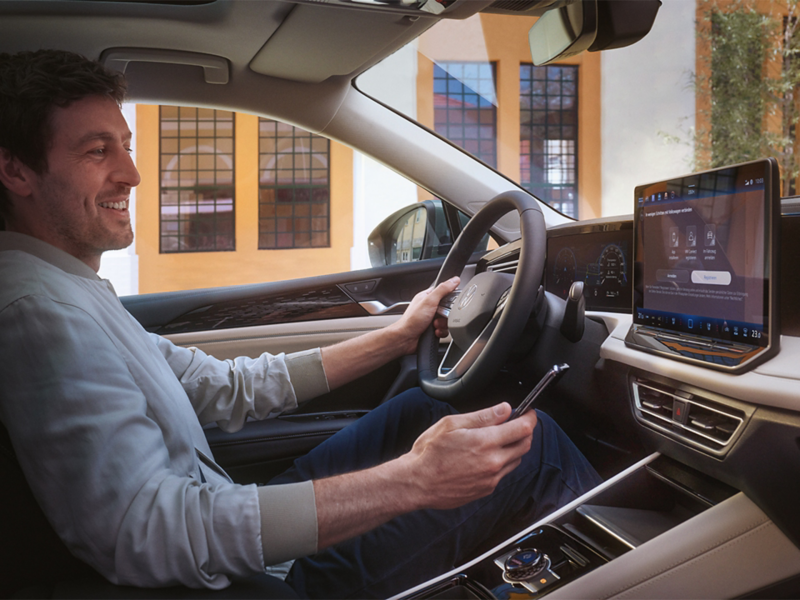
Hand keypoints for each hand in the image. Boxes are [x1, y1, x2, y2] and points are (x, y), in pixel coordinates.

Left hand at [392, 276, 459, 353]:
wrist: (405, 339)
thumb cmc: (412, 320)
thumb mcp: (429, 301)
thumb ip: (443, 289)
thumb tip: (454, 280)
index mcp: (427, 297)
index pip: (443, 291)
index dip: (450, 295)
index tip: (452, 300)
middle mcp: (429, 307)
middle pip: (448, 308)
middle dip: (446, 314)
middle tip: (439, 315)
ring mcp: (431, 319)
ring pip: (447, 320)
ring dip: (442, 324)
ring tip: (434, 325)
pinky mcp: (433, 330)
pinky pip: (444, 330)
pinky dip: (441, 332)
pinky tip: (434, 332)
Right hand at [402, 403, 537, 509]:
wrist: (417, 483)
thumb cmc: (429, 453)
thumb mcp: (451, 424)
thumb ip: (482, 416)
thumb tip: (505, 409)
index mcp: (486, 442)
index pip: (523, 428)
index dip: (530, 417)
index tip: (529, 413)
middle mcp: (493, 462)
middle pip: (525, 445)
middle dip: (525, 432)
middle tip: (515, 424)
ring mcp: (491, 478)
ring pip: (516, 460)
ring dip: (513, 448)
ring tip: (496, 440)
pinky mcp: (486, 490)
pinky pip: (503, 473)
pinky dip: (501, 462)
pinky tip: (485, 456)